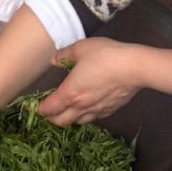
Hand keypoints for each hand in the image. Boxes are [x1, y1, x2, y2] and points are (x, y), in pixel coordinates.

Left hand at [37, 38, 152, 125]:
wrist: (134, 67)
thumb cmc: (105, 56)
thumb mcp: (80, 48)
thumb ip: (64, 55)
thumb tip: (54, 60)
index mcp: (69, 93)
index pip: (49, 109)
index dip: (40, 109)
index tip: (37, 107)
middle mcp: (81, 106)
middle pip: (61, 122)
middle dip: (52, 118)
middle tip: (49, 110)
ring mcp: (97, 111)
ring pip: (78, 122)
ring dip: (69, 118)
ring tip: (68, 110)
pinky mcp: (110, 110)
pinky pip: (94, 118)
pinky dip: (86, 115)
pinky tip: (89, 107)